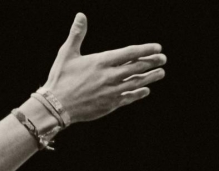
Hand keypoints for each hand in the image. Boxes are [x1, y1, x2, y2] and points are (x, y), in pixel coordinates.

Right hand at [43, 13, 165, 123]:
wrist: (55, 106)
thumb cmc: (60, 79)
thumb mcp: (67, 54)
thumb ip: (77, 34)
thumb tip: (81, 15)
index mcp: (101, 61)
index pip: (130, 53)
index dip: (146, 50)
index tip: (157, 48)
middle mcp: (109, 76)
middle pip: (137, 67)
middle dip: (152, 62)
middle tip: (163, 59)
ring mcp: (111, 91)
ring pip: (136, 82)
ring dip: (150, 77)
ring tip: (160, 73)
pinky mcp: (109, 105)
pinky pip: (128, 98)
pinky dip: (138, 93)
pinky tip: (145, 90)